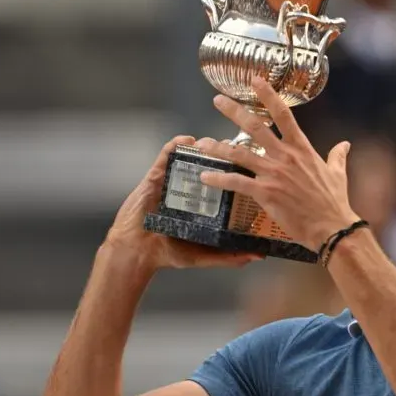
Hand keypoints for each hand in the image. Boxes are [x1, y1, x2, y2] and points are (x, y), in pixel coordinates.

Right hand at [104, 135, 261, 271]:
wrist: (138, 252)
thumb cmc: (169, 253)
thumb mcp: (204, 255)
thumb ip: (229, 255)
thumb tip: (258, 256)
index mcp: (203, 203)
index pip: (225, 183)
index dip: (239, 171)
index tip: (254, 164)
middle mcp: (191, 189)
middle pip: (211, 165)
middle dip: (224, 154)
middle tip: (237, 147)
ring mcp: (173, 180)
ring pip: (190, 156)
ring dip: (203, 146)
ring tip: (215, 142)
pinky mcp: (155, 176)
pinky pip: (165, 155)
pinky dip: (175, 145)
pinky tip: (187, 139)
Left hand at [196, 77, 361, 250]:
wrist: (332, 227)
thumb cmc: (335, 201)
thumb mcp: (338, 174)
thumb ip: (338, 156)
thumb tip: (345, 144)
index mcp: (301, 148)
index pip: (283, 114)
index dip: (268, 95)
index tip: (255, 80)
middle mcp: (285, 157)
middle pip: (255, 126)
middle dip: (234, 111)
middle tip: (218, 100)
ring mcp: (273, 174)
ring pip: (239, 153)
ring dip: (217, 146)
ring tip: (201, 142)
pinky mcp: (265, 193)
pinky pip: (236, 182)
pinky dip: (218, 178)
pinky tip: (205, 177)